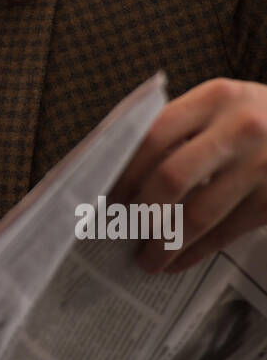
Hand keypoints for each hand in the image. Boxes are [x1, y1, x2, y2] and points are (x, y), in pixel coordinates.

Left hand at [107, 78, 266, 273]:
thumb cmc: (255, 119)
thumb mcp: (223, 106)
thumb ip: (181, 127)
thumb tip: (122, 173)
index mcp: (214, 98)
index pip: (154, 135)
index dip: (125, 172)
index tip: (108, 197)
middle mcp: (239, 129)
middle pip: (171, 178)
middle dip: (141, 212)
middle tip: (122, 232)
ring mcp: (261, 166)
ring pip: (197, 215)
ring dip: (165, 244)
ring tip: (148, 260)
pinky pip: (226, 232)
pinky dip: (197, 252)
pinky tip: (179, 261)